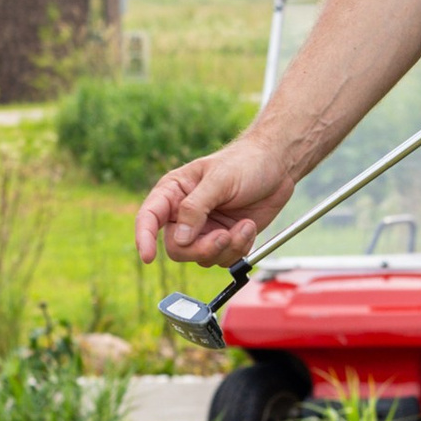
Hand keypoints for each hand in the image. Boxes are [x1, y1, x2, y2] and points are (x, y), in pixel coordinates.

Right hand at [136, 130, 302, 268]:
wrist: (277, 166)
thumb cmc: (246, 162)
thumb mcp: (220, 179)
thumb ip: (196, 207)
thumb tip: (181, 238)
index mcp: (174, 192)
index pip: (149, 217)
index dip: (143, 238)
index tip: (148, 256)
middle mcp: (185, 213)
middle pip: (178, 248)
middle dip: (203, 248)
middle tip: (224, 236)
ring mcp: (205, 228)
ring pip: (203, 257)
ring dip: (227, 247)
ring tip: (244, 225)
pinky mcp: (225, 238)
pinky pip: (224, 259)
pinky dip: (239, 248)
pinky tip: (248, 227)